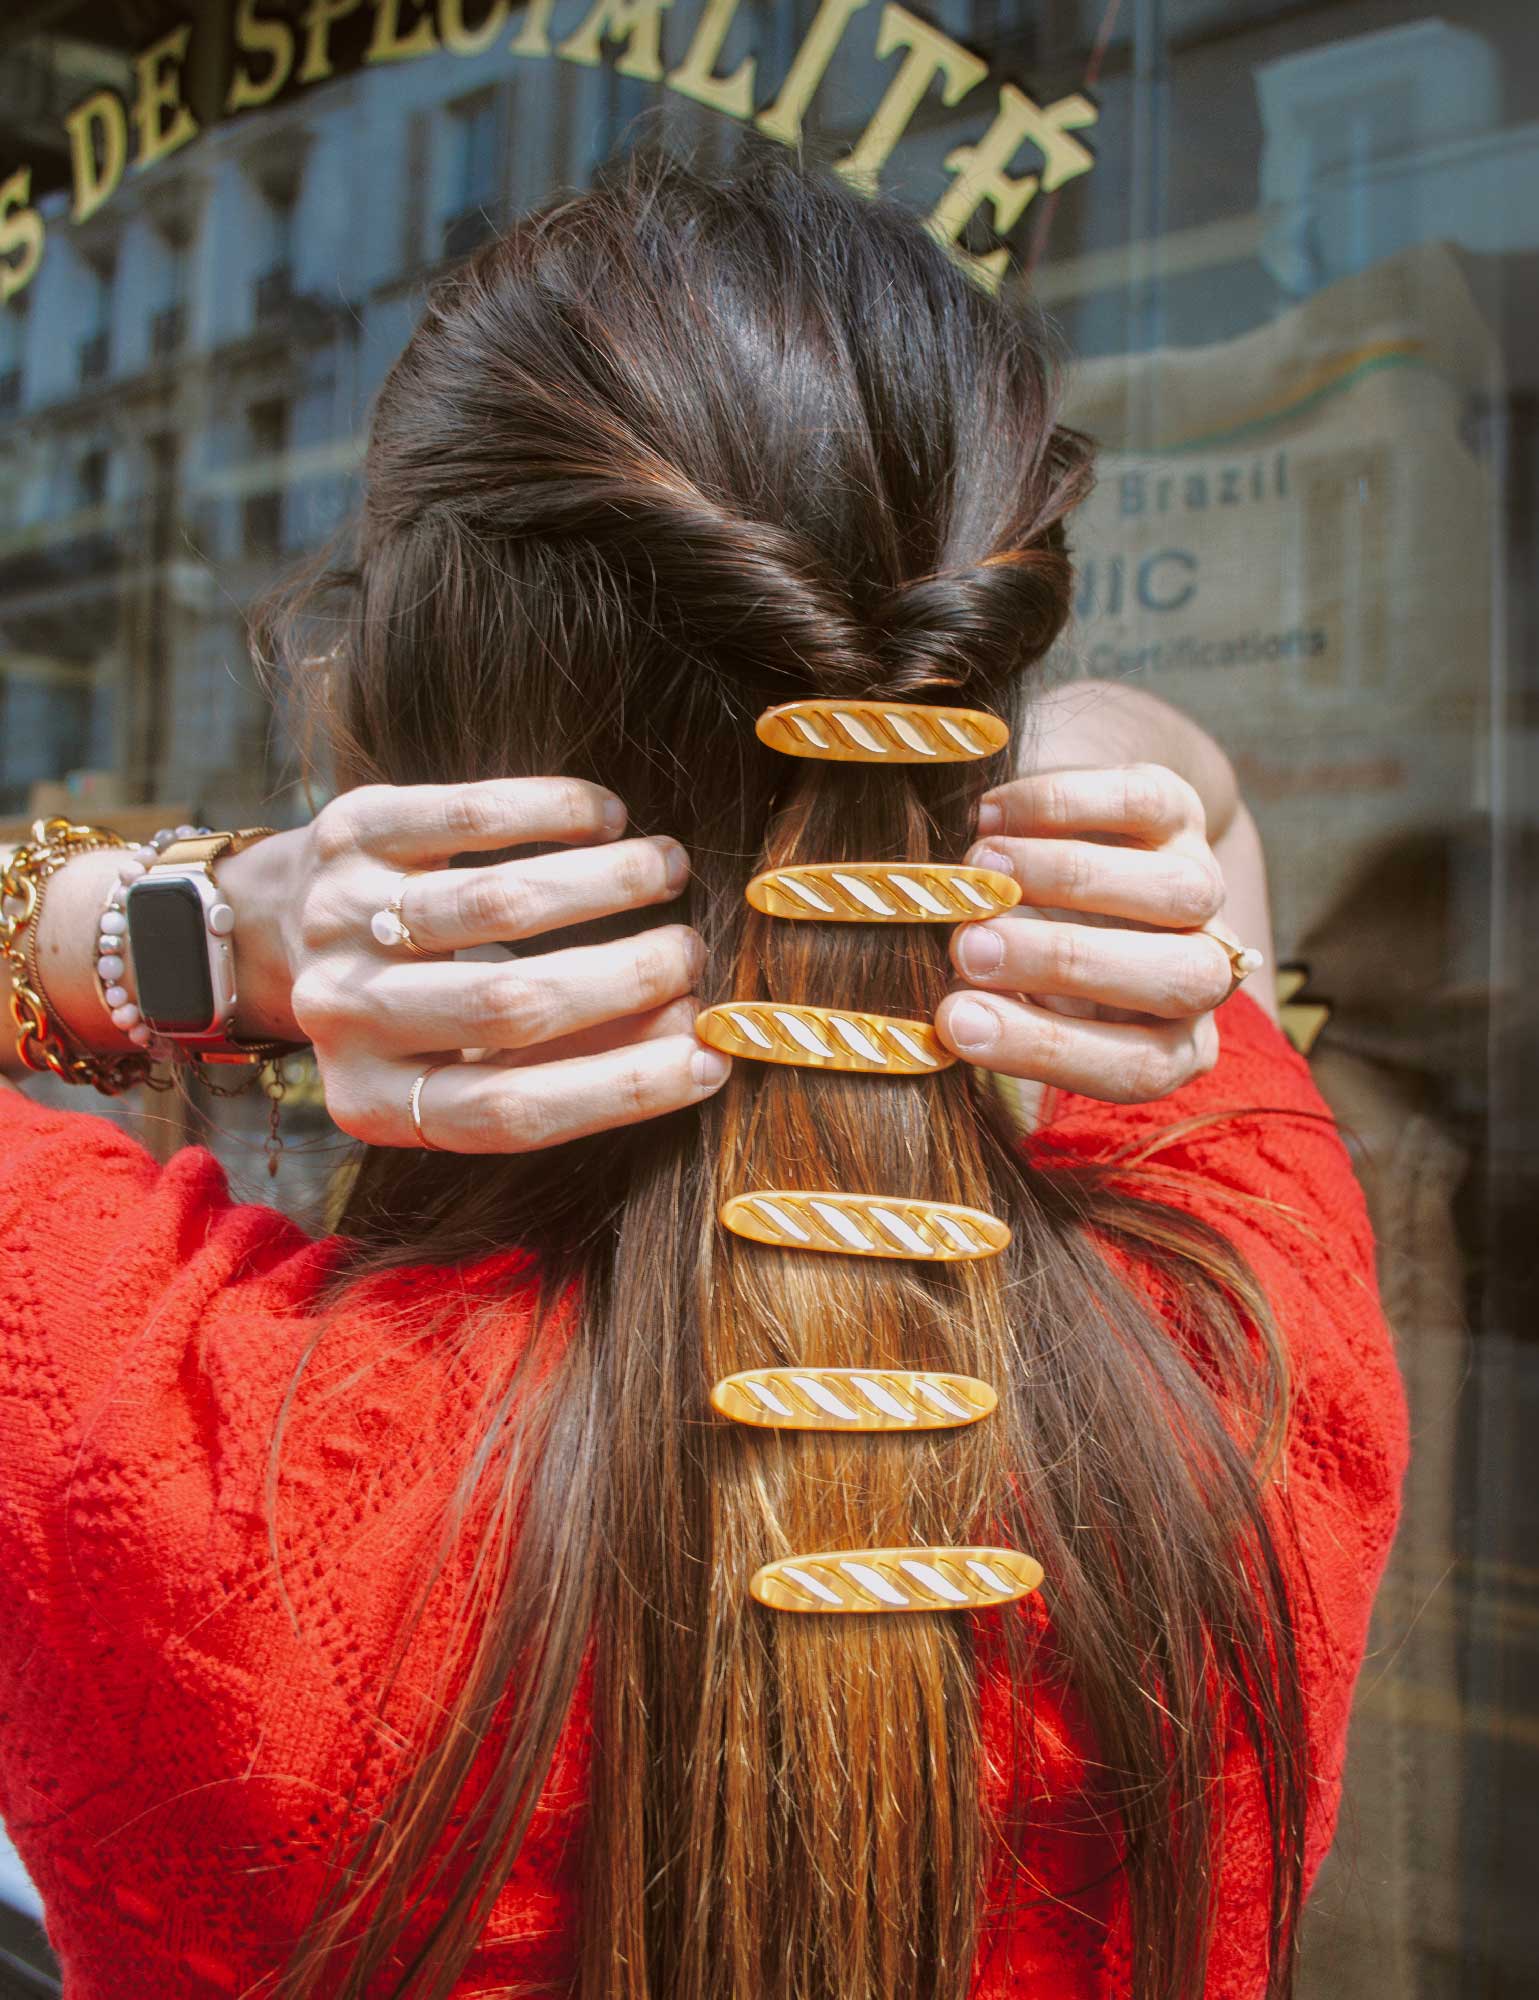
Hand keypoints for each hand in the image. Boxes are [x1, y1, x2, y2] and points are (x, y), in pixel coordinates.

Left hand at [273, 778, 729, 1151]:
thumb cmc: (422, 1011)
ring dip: (606, 883)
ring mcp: (339, 919)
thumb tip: (696, 1042)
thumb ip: (576, 1064)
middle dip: (627, 978)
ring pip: (496, 903)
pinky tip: (610, 817)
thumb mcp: (477, 1063)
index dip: (623, 1089)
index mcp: (375, 1104)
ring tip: (670, 869)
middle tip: (695, 953)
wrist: (287, 926)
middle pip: (508, 1005)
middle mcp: (344, 1015)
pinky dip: (555, 811)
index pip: (510, 1114)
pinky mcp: (351, 833)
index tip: (713, 1059)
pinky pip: (469, 815)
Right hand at [935, 764, 1267, 1104]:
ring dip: (1069, 878)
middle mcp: (1202, 972)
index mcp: (1167, 1043)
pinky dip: (1064, 806)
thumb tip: (939, 1018)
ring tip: (977, 868)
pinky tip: (992, 815)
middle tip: (965, 945)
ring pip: (1180, 891)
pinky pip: (1146, 804)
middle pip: (1179, 980)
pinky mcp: (1181, 812)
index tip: (952, 1023)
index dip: (1044, 1048)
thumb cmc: (1013, 955)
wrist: (1049, 857)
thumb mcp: (1003, 1003)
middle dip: (1065, 961)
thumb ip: (986, 1013)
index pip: (1136, 1067)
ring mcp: (1201, 887)